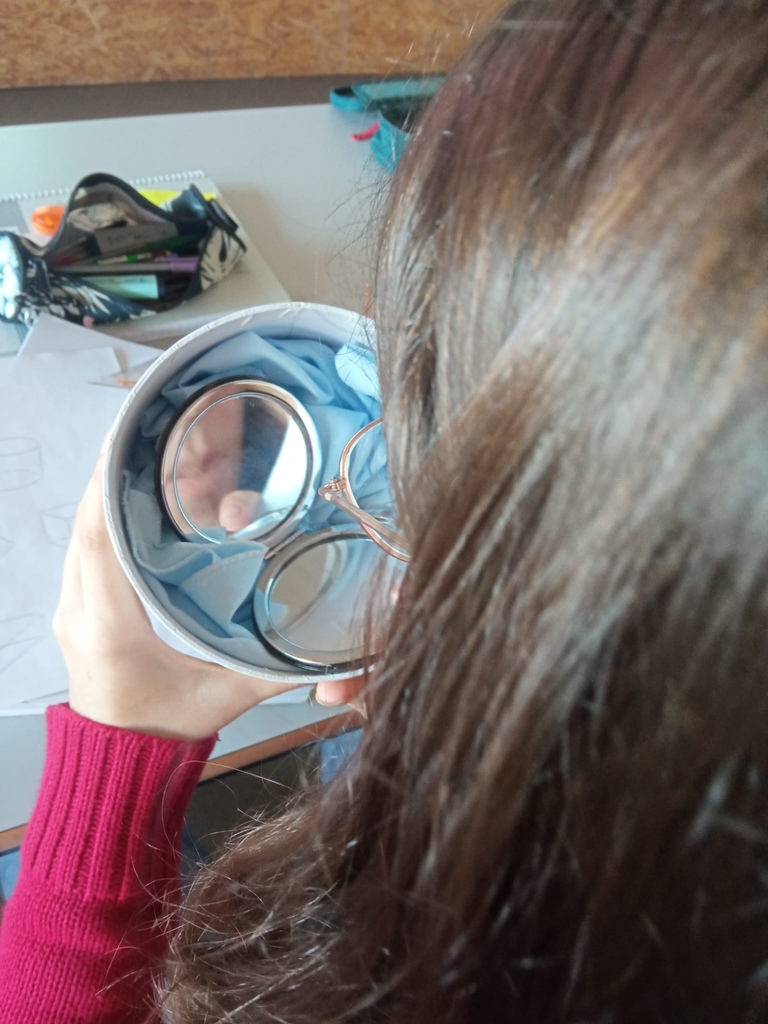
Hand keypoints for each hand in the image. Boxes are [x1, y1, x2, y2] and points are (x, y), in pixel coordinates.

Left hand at [53, 455, 295, 741]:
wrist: (118, 763)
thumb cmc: (165, 730)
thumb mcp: (226, 697)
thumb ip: (276, 668)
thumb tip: (326, 643)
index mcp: (111, 628)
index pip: (98, 542)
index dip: (107, 489)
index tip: (125, 445)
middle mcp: (80, 611)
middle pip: (85, 527)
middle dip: (110, 476)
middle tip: (143, 438)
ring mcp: (71, 609)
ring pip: (80, 536)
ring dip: (104, 495)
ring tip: (138, 459)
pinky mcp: (74, 610)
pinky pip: (81, 552)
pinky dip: (100, 518)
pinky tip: (128, 500)